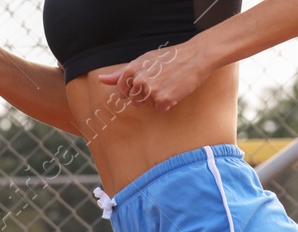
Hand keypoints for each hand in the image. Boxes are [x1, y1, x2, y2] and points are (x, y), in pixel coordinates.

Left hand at [97, 43, 213, 110]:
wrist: (196, 56)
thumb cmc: (169, 58)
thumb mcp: (142, 60)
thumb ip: (120, 73)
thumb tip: (101, 79)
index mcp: (131, 71)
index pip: (121, 92)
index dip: (133, 90)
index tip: (146, 81)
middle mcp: (138, 82)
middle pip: (134, 101)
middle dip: (145, 95)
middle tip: (161, 80)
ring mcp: (150, 92)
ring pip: (147, 105)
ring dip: (156, 98)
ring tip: (168, 83)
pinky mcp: (163, 100)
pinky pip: (160, 108)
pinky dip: (168, 102)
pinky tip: (175, 89)